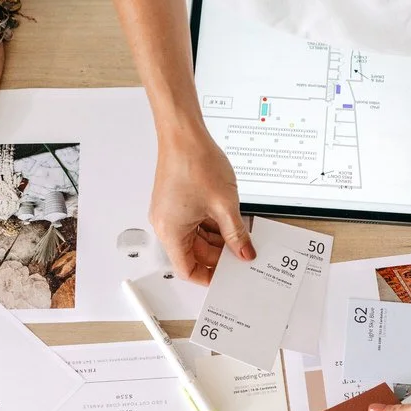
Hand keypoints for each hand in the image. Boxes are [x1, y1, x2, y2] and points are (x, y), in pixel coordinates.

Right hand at [149, 126, 253, 284]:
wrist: (183, 133)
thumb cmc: (194, 161)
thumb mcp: (224, 206)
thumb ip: (236, 235)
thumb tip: (244, 252)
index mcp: (170, 232)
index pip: (186, 269)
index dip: (207, 277)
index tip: (226, 277)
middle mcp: (166, 224)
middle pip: (193, 253)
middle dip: (218, 255)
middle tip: (241, 253)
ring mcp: (171, 213)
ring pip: (197, 238)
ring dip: (218, 239)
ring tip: (239, 235)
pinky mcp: (177, 202)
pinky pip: (195, 222)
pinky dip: (212, 224)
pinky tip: (229, 221)